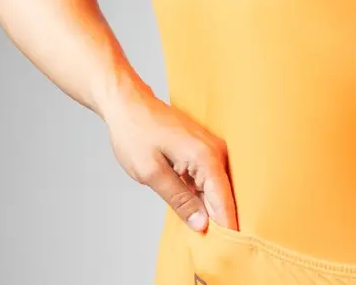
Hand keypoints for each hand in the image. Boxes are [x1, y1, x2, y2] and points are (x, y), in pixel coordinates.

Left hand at [101, 79, 237, 232]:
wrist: (129, 103)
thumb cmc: (136, 133)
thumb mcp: (152, 173)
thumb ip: (179, 200)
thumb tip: (202, 225)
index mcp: (206, 156)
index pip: (224, 201)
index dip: (226, 228)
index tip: (225, 251)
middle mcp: (216, 151)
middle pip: (225, 196)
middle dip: (219, 221)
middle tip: (209, 246)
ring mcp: (211, 149)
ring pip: (218, 189)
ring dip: (211, 209)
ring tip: (202, 232)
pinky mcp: (203, 150)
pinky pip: (209, 179)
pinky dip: (203, 196)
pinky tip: (193, 209)